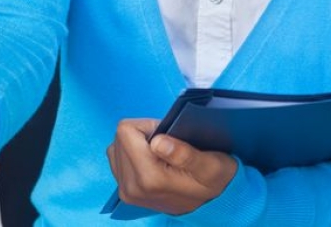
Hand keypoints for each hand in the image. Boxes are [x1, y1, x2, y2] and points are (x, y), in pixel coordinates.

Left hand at [106, 118, 237, 215]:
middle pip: (121, 137)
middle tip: (167, 146)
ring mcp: (125, 191)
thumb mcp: (213, 165)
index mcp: (149, 178)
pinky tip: (152, 161)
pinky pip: (117, 158)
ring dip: (137, 144)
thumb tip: (157, 142)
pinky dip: (133, 154)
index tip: (168, 136)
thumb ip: (186, 154)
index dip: (148, 125)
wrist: (208, 205)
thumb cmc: (212, 179)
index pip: (126, 130)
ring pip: (117, 146)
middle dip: (143, 134)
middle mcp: (131, 187)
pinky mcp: (123, 191)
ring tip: (160, 155)